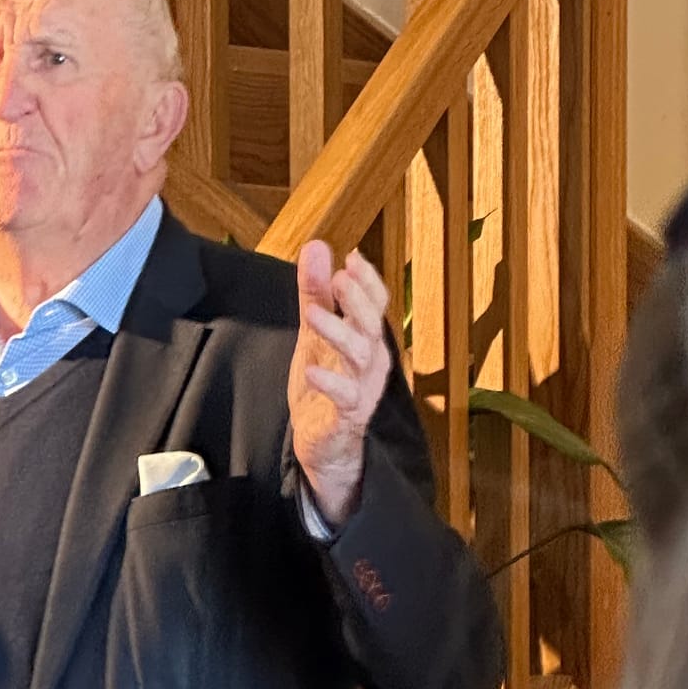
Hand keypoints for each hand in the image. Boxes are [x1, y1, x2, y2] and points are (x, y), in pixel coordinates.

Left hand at [289, 240, 391, 530]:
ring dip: (339, 333)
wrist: (322, 442)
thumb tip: (317, 246)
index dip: (367, 281)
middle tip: (339, 277)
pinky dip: (330, 383)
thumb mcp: (314, 334)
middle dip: (358, 300)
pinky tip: (311, 371)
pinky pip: (345, 398)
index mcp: (367, 338)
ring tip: (313, 314)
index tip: (351, 257)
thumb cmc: (323, 385)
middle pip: (372, 325)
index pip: (375, 303)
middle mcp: (371, 361)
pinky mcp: (347, 416)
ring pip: (360, 357)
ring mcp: (362, 389)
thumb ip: (315, 293)